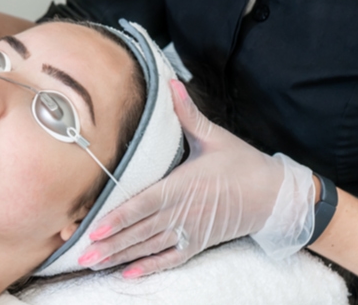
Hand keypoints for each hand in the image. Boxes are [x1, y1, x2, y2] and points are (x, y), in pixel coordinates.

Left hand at [77, 79, 314, 277]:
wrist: (276, 196)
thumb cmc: (243, 164)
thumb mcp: (216, 136)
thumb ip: (188, 114)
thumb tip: (171, 84)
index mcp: (184, 185)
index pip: (146, 203)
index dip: (120, 217)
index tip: (96, 227)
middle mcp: (184, 212)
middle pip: (141, 230)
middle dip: (110, 242)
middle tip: (81, 253)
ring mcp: (191, 231)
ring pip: (150, 247)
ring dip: (121, 256)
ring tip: (94, 263)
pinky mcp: (199, 243)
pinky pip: (171, 259)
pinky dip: (149, 268)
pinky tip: (128, 275)